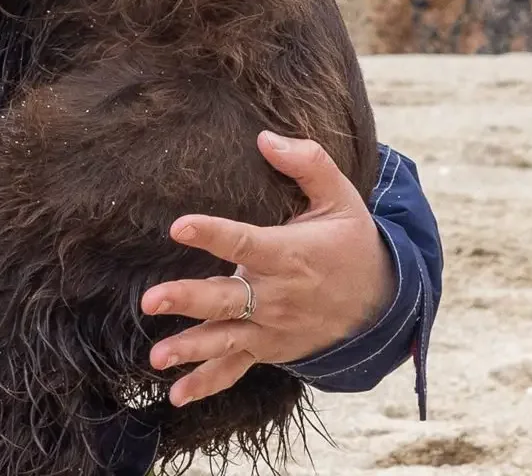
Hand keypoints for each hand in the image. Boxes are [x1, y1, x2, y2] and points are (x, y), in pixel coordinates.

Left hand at [140, 132, 395, 407]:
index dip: (212, 234)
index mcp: (288, 254)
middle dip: (188, 299)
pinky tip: (175, 394)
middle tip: (150, 300)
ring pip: (226, 340)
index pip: (244, 242)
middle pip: (227, 298)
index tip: (179, 226)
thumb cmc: (350, 240)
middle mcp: (277, 295)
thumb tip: (266, 137)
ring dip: (191, 349)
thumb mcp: (341, 196)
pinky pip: (236, 369)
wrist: (382, 301)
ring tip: (156, 357)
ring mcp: (272, 327)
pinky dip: (207, 384)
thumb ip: (308, 162)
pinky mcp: (269, 347)